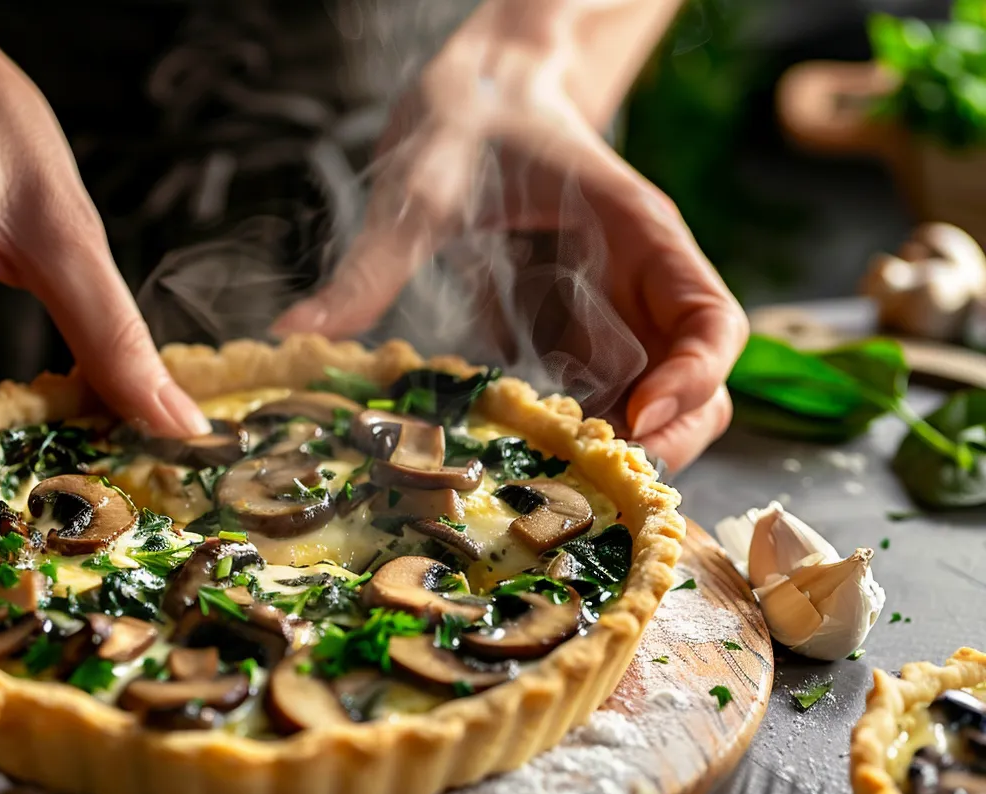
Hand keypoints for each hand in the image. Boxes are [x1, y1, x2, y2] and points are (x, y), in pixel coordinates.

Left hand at [273, 0, 746, 472]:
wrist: (480, 92)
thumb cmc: (472, 116)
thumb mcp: (421, 186)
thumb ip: (374, 262)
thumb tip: (298, 330)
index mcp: (639, 234)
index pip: (709, 320)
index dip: (693, 380)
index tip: (638, 421)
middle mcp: (639, 284)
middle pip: (696, 383)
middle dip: (661, 441)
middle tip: (586, 481)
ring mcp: (610, 314)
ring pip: (651, 403)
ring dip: (613, 451)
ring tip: (548, 488)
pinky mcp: (573, 333)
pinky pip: (593, 398)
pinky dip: (572, 438)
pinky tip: (519, 462)